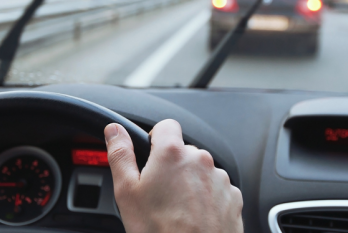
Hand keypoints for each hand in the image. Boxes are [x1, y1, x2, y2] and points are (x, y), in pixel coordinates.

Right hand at [105, 119, 242, 232]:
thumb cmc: (159, 231)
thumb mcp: (127, 192)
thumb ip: (120, 154)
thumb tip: (114, 130)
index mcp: (172, 154)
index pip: (166, 126)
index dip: (155, 140)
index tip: (150, 158)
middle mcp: (201, 161)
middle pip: (183, 152)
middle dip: (171, 167)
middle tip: (159, 195)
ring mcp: (220, 180)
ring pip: (200, 172)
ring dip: (189, 184)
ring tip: (177, 212)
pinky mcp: (233, 198)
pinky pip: (216, 190)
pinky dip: (206, 200)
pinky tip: (194, 219)